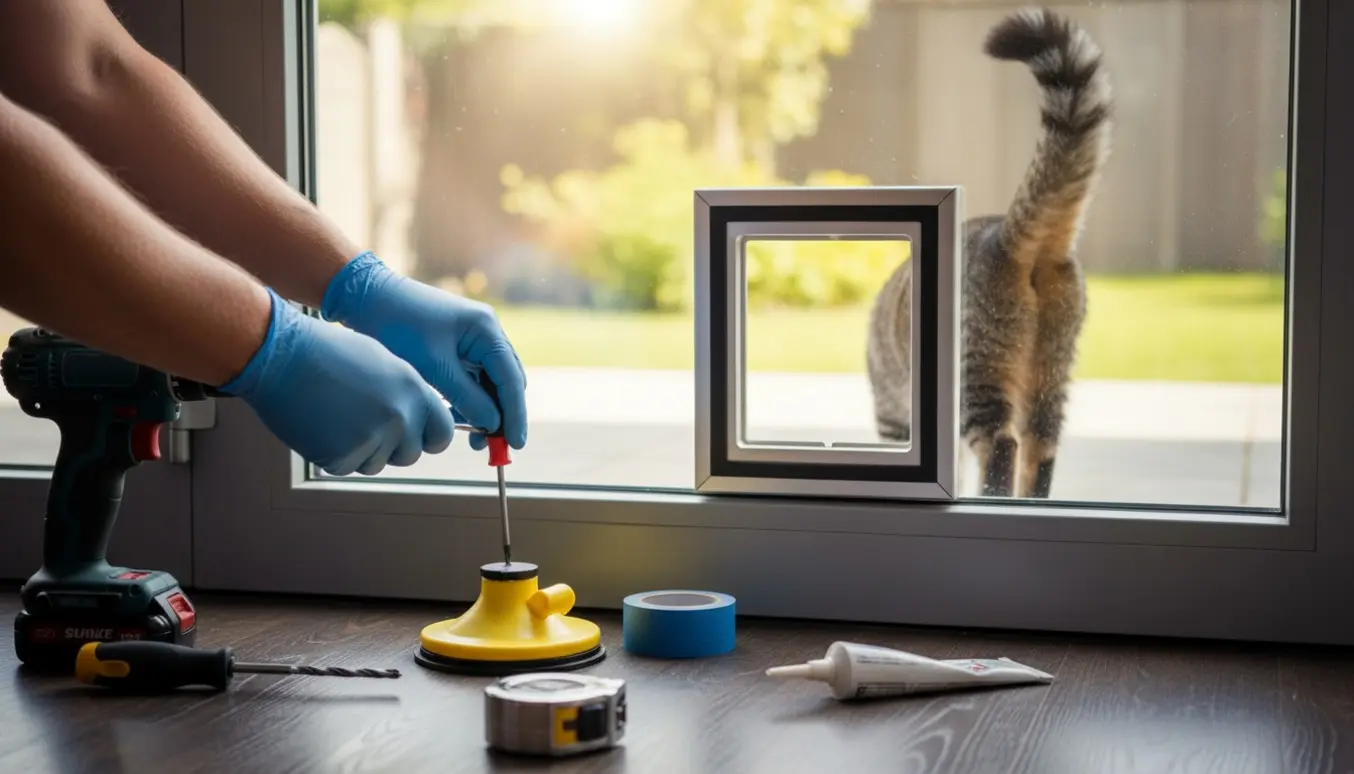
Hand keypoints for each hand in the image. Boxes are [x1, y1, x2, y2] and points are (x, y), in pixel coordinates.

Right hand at [221, 288, 454, 475]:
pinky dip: (333, 454)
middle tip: (362, 426)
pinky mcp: (343, 457)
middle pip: (410, 454)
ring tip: (336, 417)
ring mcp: (373, 438)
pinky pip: (347, 467)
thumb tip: (418, 420)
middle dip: (391, 448)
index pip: (442, 432)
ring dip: (360, 451)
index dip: (428, 438)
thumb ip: (406, 395)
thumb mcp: (383, 364)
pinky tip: (319, 426)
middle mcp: (400, 416)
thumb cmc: (327, 353)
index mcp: (414, 390)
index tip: (418, 439)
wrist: (281, 355)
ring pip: (377, 463)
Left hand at [319, 252, 526, 450]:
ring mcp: (472, 338)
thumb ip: (467, 398)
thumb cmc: (399, 327)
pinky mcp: (457, 346)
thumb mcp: (434, 368)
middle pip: (506, 381)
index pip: (511, 379)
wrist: (366, 298)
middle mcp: (486, 332)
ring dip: (484, 410)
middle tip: (493, 448)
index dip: (515, 415)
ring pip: (489, 383)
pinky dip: (468, 399)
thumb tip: (493, 425)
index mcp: (486, 330)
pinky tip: (456, 417)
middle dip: (502, 415)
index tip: (515, 445)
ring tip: (472, 438)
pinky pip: (472, 378)